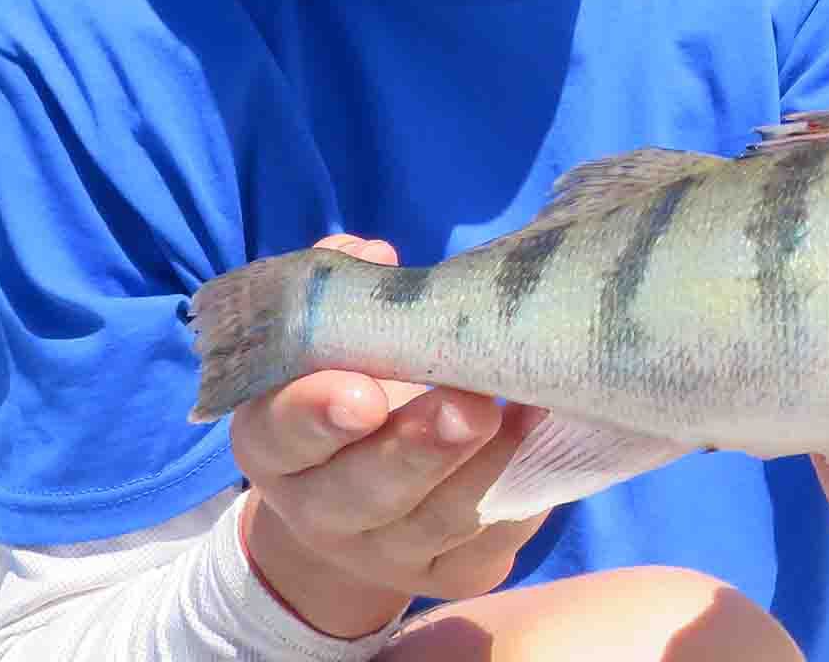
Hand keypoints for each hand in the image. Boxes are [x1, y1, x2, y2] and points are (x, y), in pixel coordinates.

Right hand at [230, 235, 548, 639]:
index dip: (317, 415)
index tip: (363, 393)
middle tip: (471, 406)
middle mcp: (321, 509)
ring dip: (491, 467)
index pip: (282, 435)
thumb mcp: (330, 341)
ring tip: (533, 413)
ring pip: (438, 521)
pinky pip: (491, 543)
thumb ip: (343, 293)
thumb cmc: (353, 386)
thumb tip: (374, 255)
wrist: (354, 501)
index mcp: (276, 444)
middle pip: (364, 492)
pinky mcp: (452, 572)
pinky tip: (552, 444)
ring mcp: (388, 551)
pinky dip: (526, 497)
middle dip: (420, 449)